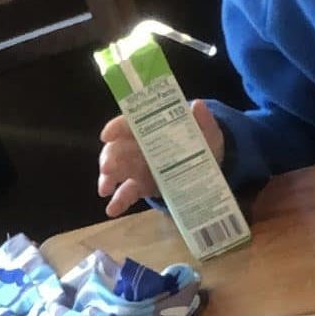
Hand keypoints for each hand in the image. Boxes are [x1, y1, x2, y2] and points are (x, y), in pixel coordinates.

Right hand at [97, 101, 222, 216]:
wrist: (209, 168)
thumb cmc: (203, 143)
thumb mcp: (207, 131)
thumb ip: (203, 120)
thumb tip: (198, 105)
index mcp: (152, 129)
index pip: (129, 123)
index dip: (116, 128)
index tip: (107, 135)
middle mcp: (140, 146)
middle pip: (118, 149)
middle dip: (109, 158)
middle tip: (107, 168)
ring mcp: (138, 167)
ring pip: (117, 171)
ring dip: (108, 179)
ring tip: (105, 189)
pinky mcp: (141, 186)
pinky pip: (127, 192)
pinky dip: (118, 201)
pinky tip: (112, 210)